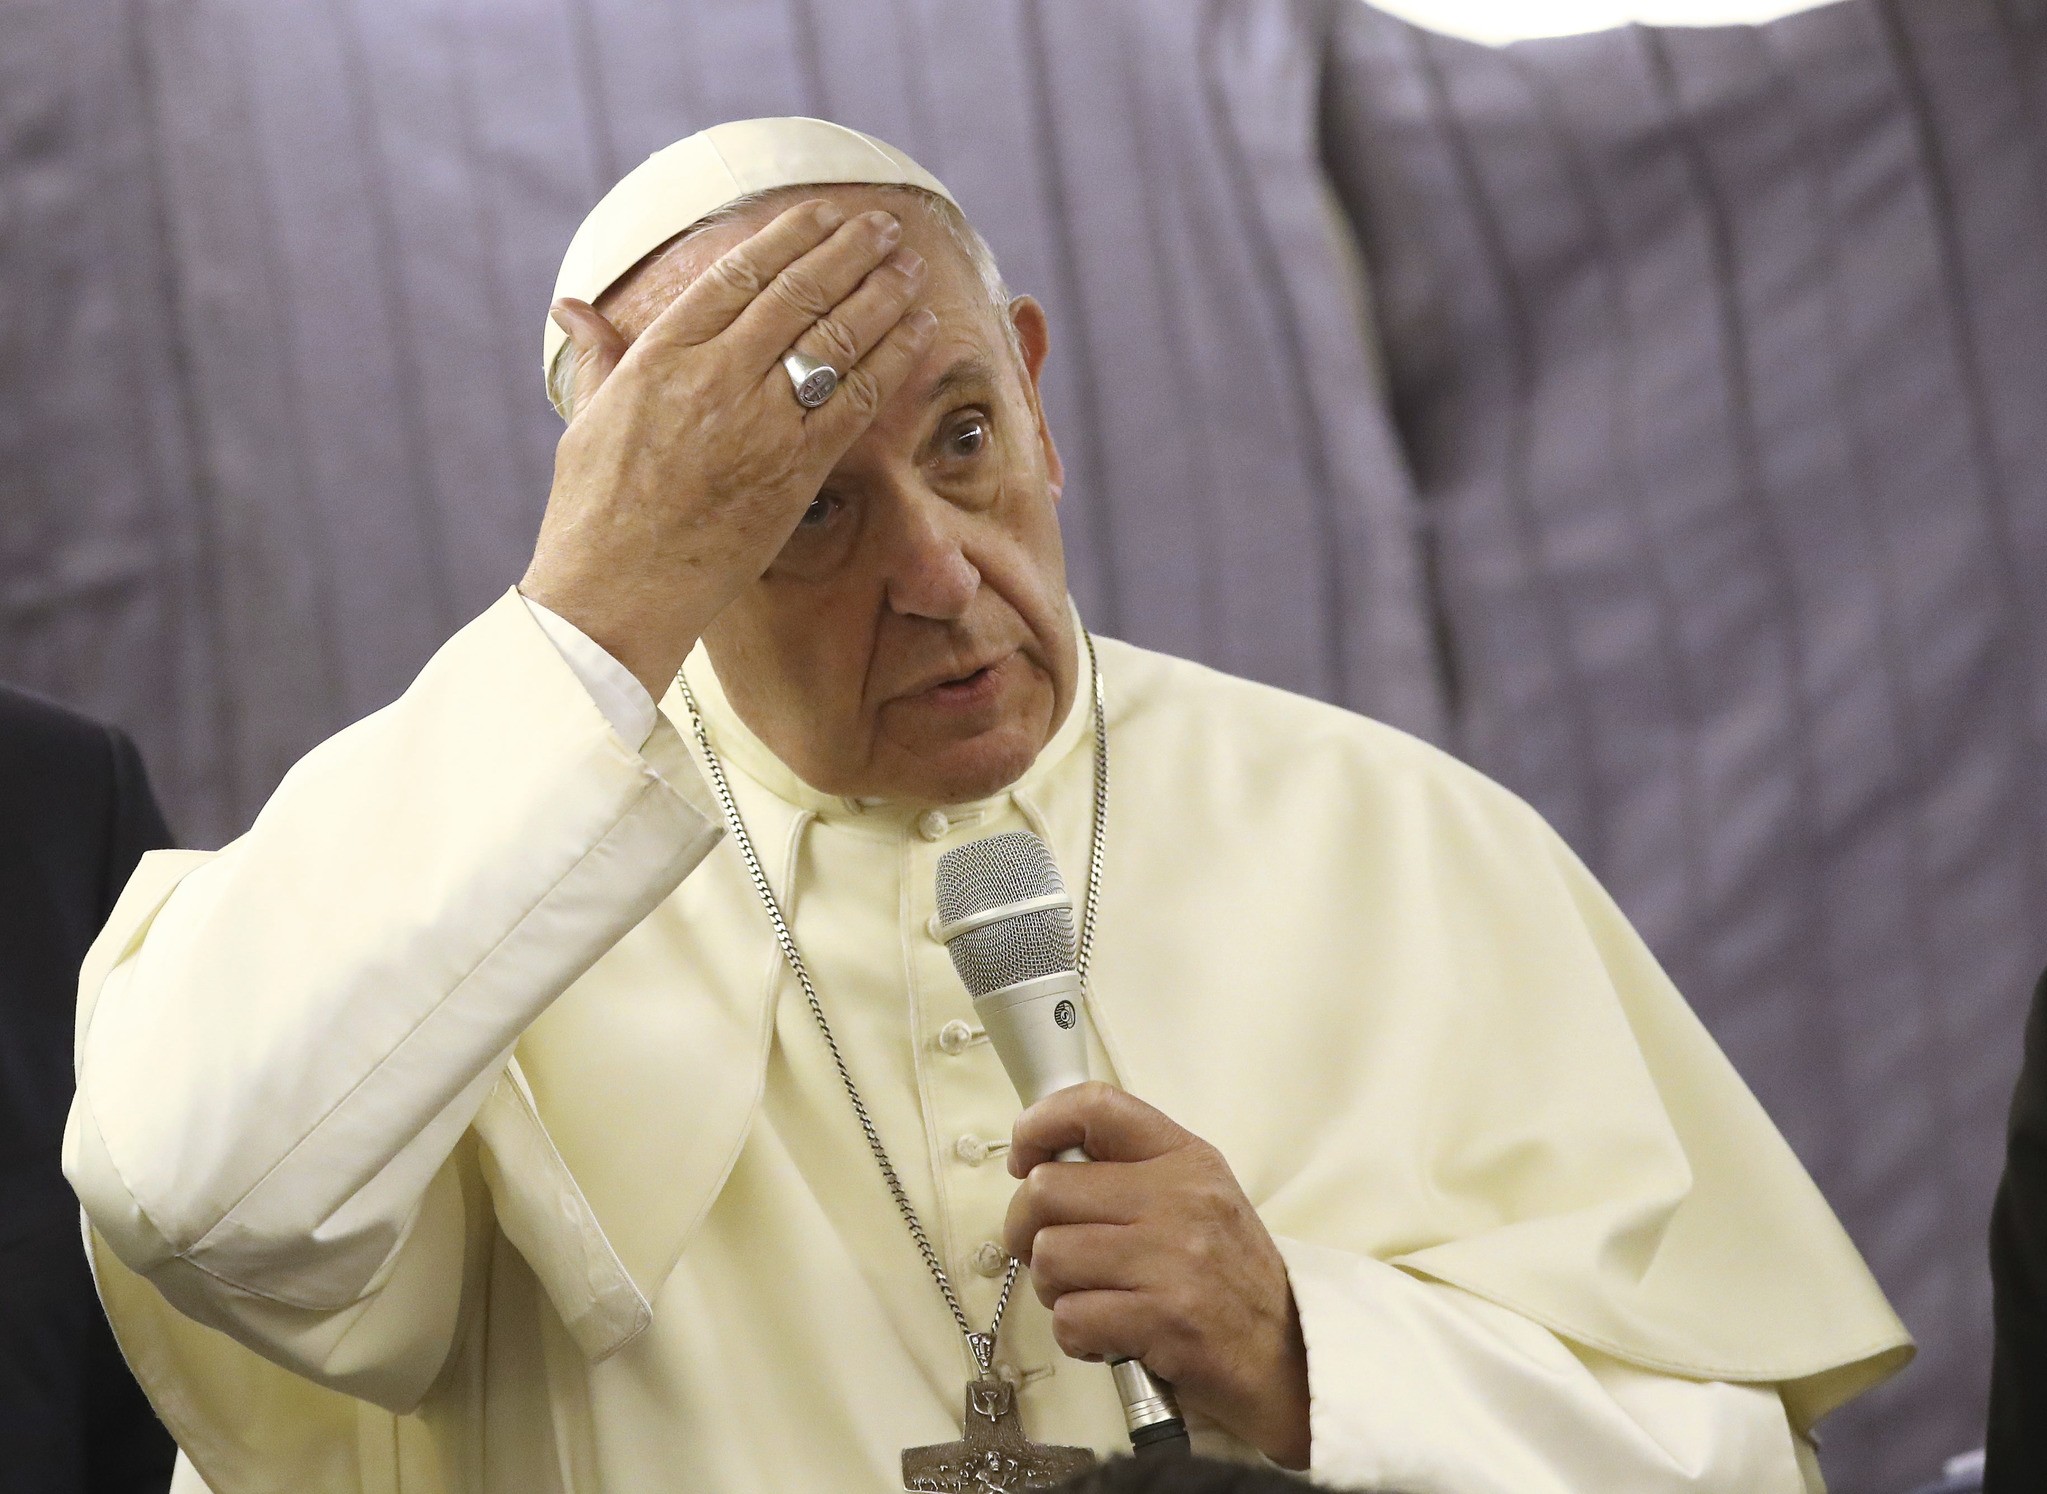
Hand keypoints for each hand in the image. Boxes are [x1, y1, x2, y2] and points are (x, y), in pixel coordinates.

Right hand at [522, 199, 935, 694]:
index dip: (790, 236)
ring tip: (911, 267)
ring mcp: (759, 423)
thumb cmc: (592, 515)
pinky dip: (893, 361)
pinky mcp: (794, 471)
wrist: (616, 594)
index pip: (738, 273)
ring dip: (882, 295)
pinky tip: (918, 333)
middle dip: (851, 251)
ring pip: (836, 338)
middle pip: (799, 293)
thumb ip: (597, 357)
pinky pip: (857, 401)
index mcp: (660, 355)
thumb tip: (571, 309)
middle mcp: (714, 377)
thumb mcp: (584, 421)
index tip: (823, 213)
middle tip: (886, 227)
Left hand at [1003, 1082, 1310, 1468]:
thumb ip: (1133, 1173)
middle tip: (1042, 1252)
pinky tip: (1105, 1336)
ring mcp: (1172, 1259)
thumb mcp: (1200, 1200)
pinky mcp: (1163, 1319)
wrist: (1290, 1358)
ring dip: (1052, 1289)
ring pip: (1049, 1256)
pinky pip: (1071, 1317)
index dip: (1040, 1124)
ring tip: (1086, 1299)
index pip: (1097, 1107)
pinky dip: (1075, 1335)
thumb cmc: (1232, 1281)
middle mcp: (1180, 1199)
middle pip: (1047, 1190)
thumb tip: (1044, 1163)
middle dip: (1025, 1229)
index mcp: (1185, 1159)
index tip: (1024, 1157)